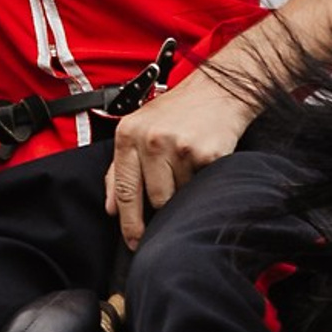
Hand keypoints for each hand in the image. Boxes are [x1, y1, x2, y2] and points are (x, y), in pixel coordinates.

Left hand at [105, 76, 257, 249]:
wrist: (220, 90)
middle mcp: (152, 140)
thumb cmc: (178, 110)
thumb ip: (119, 170)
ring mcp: (180, 147)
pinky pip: (203, 186)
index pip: (125, 191)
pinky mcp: (207, 154)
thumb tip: (111, 209)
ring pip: (181, 195)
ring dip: (187, 188)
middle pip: (156, 199)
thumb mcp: (139, 129)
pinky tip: (205, 160)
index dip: (129, 223)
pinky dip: (205, 179)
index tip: (134, 242)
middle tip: (176, 189)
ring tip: (191, 164)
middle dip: (166, 202)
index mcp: (129, 134)